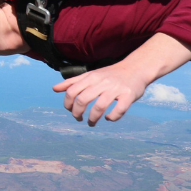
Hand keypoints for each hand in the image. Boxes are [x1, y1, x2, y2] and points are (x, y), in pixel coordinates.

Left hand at [51, 32, 190, 125]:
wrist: (136, 68)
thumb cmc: (110, 74)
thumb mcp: (90, 75)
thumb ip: (73, 82)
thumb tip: (54, 89)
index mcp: (91, 77)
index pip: (72, 91)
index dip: (67, 103)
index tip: (70, 110)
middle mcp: (102, 82)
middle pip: (82, 100)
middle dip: (77, 113)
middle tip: (79, 119)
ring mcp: (116, 89)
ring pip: (99, 107)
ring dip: (92, 119)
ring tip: (91, 123)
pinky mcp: (129, 95)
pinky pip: (119, 110)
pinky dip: (112, 117)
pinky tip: (109, 118)